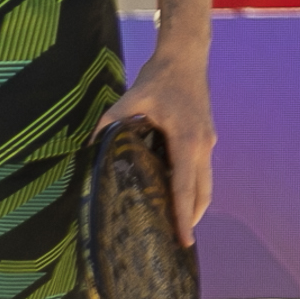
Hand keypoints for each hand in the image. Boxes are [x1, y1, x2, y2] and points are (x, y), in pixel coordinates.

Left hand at [99, 41, 214, 245]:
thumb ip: (111, 123)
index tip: (184, 241)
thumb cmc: (160, 78)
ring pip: (205, 183)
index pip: (186, 188)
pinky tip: (175, 192)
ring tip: (175, 224)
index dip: (183, 217)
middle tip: (176, 243)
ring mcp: (207, 141)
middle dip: (190, 219)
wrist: (187, 56)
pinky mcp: (205, 136)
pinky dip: (192, 187)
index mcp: (188, 141)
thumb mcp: (132, 98)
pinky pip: (201, 170)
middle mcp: (203, 145)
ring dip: (193, 204)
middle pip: (202, 192)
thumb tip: (91, 147)